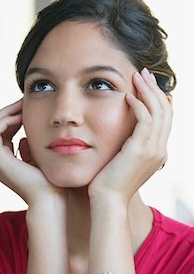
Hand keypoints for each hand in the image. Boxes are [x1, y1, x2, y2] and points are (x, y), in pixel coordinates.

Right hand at [0, 99, 65, 205]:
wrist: (51, 199)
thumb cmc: (51, 182)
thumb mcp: (39, 160)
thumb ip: (30, 148)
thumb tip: (24, 137)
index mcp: (5, 163)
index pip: (2, 133)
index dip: (12, 117)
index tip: (26, 107)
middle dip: (7, 112)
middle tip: (22, 101)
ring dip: (5, 114)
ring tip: (21, 106)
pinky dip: (5, 121)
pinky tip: (21, 117)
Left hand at [88, 68, 172, 203]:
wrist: (107, 201)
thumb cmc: (109, 182)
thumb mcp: (123, 161)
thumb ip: (129, 146)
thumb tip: (125, 134)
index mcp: (158, 152)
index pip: (165, 119)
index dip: (159, 98)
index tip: (147, 84)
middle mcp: (159, 150)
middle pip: (165, 111)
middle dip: (155, 89)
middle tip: (144, 73)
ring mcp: (152, 150)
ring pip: (158, 112)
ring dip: (148, 91)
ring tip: (136, 77)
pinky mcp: (140, 150)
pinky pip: (145, 120)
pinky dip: (138, 105)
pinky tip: (127, 95)